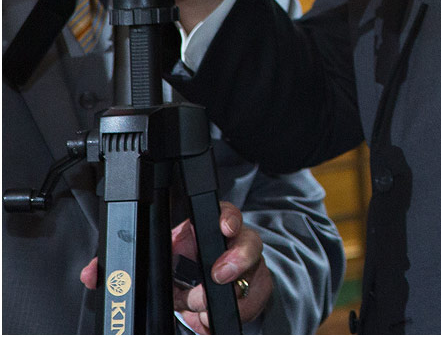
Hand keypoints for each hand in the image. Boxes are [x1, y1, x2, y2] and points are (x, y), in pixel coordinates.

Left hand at [81, 201, 271, 330]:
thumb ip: (121, 269)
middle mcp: (231, 247)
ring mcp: (246, 269)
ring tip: (203, 307)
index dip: (227, 219)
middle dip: (235, 259)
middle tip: (217, 275)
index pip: (223, 215)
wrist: (200, 298)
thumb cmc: (178, 276)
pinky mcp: (255, 292)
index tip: (223, 229)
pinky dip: (236, 311)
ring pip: (255, 273)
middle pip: (248, 242)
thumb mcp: (151, 269)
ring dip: (230, 292)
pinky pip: (255, 299)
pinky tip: (211, 319)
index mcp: (203, 233)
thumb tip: (91, 273)